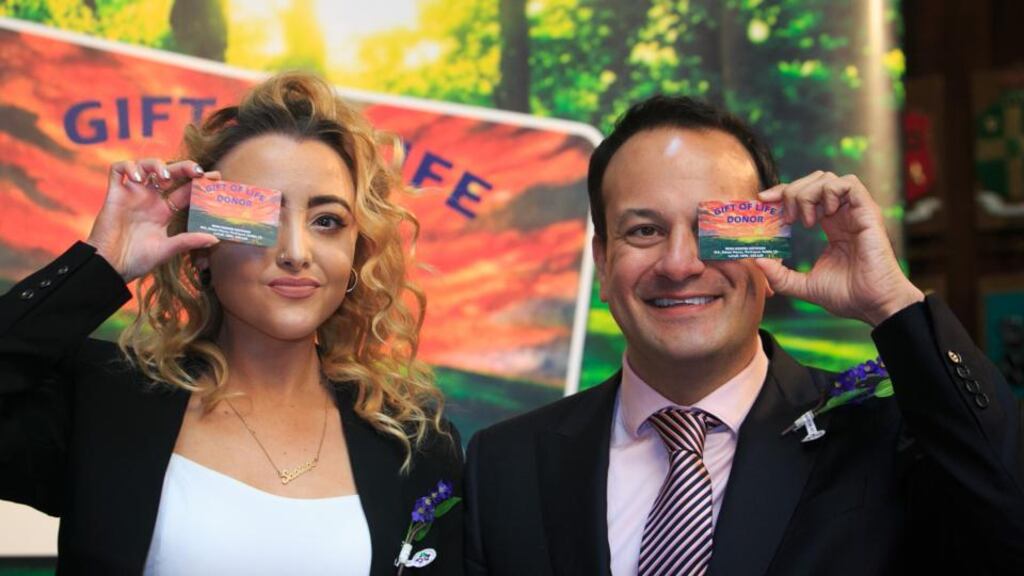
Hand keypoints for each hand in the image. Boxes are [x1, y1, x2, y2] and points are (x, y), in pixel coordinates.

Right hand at [86, 159, 219, 282]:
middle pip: (169, 173)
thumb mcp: (166, 250)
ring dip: (156, 165)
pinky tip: (136, 178)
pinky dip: (128, 167)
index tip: (216, 177)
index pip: (185, 190)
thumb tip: (215, 238)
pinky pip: (117, 170)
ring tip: (164, 178)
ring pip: (145, 166)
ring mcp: (132, 195)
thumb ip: (188, 241)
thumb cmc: (136, 260)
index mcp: (164, 212)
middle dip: (184, 167)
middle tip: (196, 170)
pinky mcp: (114, 195)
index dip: (199, 182)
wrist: (110, 266)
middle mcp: (150, 200)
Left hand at [755, 171, 923, 325]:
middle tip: (785, 218)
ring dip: (807, 193)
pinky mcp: (868, 212)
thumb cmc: (847, 296)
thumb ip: (779, 275)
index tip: (762, 200)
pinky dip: (830, 191)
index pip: (803, 195)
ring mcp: (856, 211)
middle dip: (791, 191)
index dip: (782, 192)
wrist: (874, 304)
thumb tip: (755, 260)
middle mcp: (843, 214)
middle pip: (813, 180)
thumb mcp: (803, 286)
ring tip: (804, 221)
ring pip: (828, 178)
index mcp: (830, 225)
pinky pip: (849, 183)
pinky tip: (824, 214)